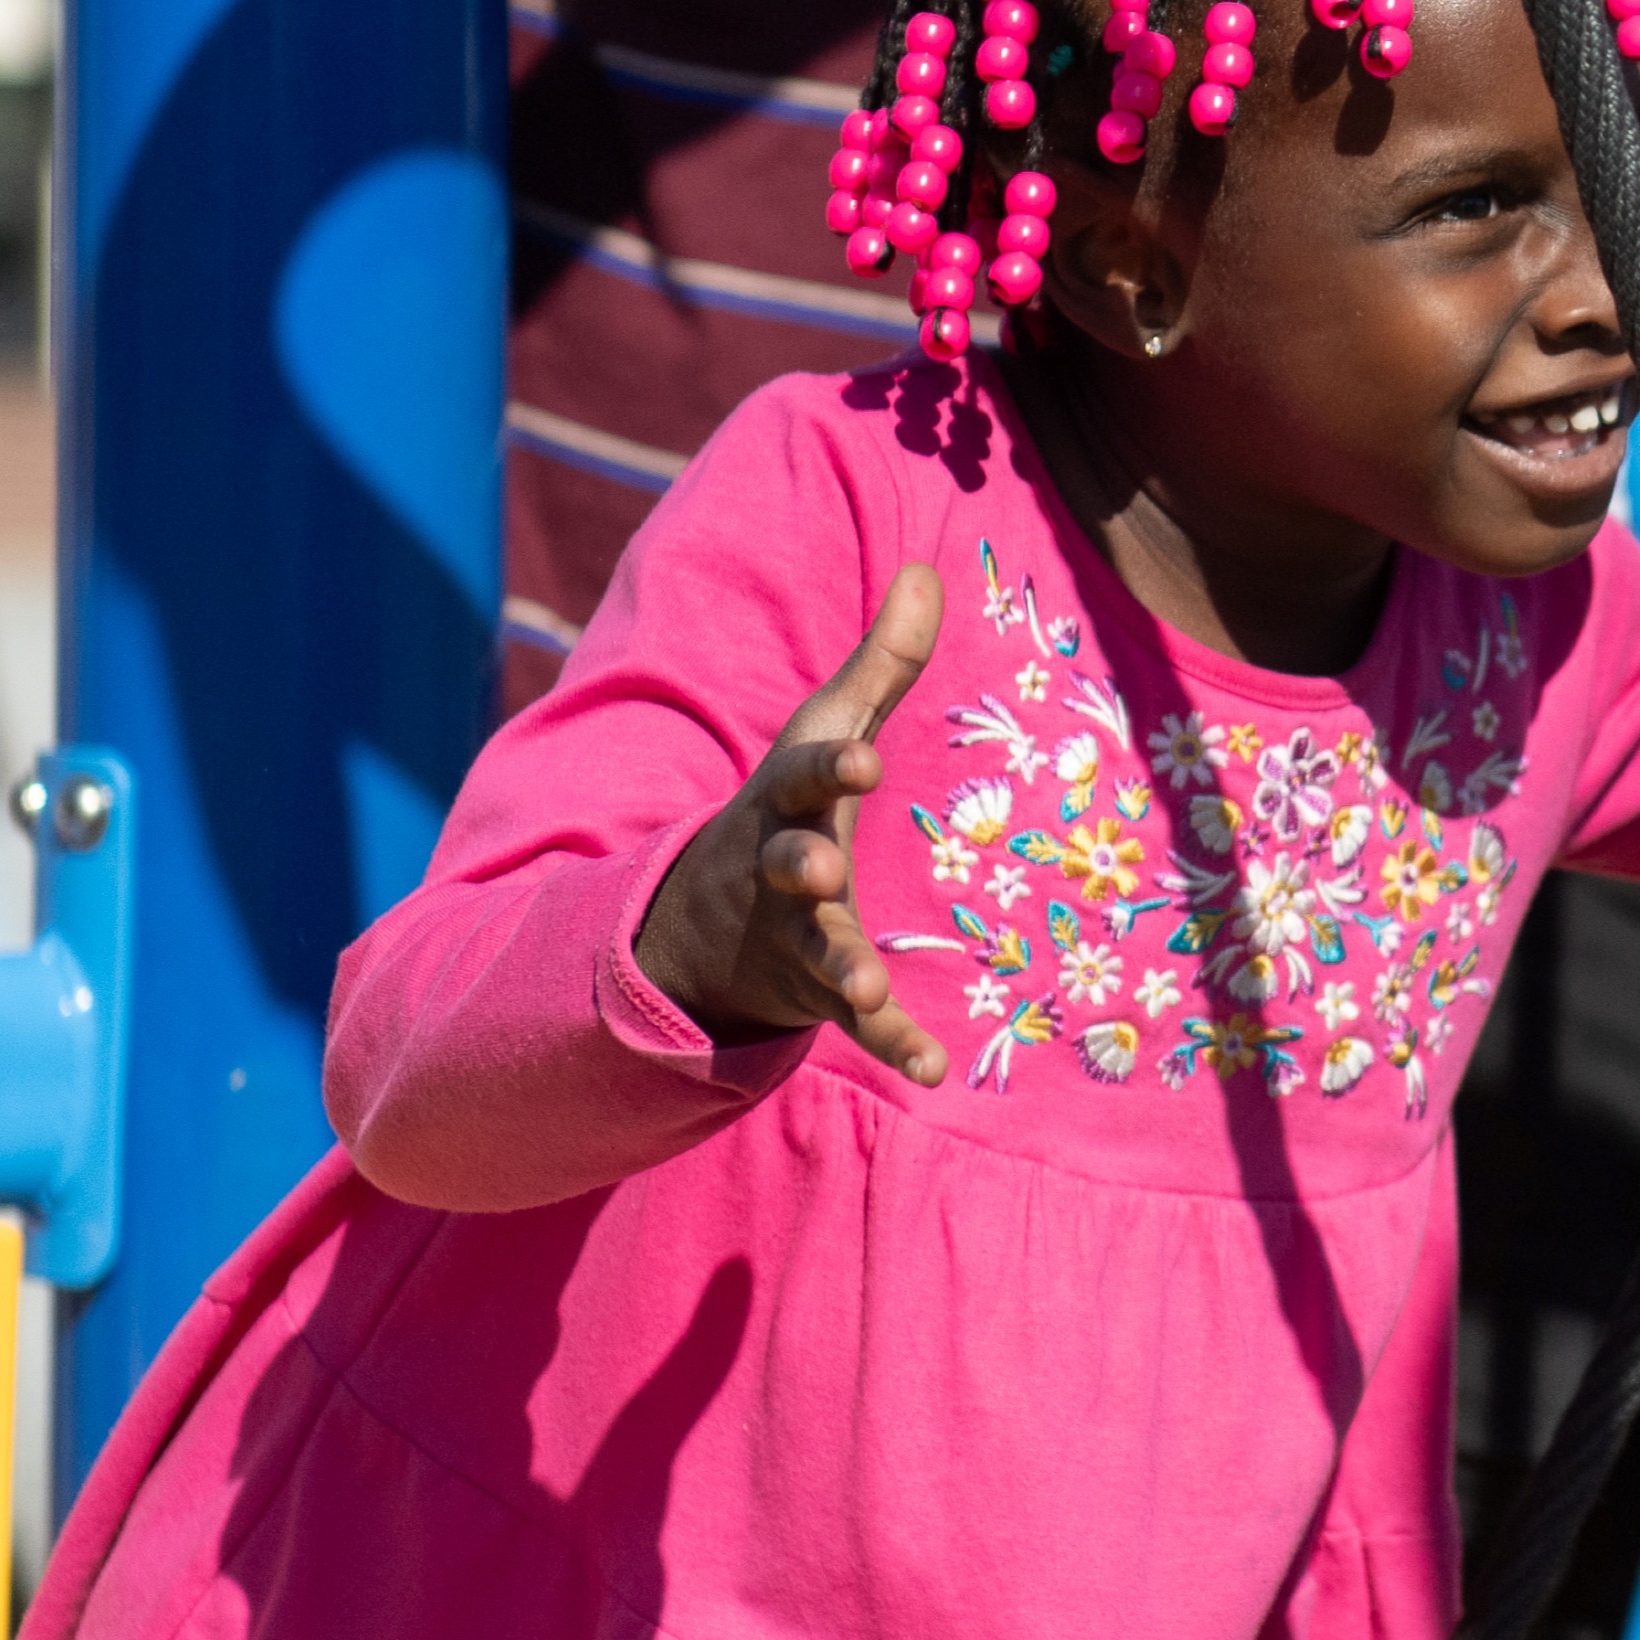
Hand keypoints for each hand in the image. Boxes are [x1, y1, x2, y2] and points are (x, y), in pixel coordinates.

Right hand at [630, 564, 950, 1084]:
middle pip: (787, 865)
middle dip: (800, 868)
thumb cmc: (788, 810)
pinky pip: (857, 1027)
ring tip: (861, 987)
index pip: (802, 775)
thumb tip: (928, 571)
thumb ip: (881, 663)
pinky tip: (936, 1068)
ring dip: (840, 967)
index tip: (862, 757)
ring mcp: (794, 936)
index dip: (830, 766)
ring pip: (815, 951)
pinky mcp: (816, 993)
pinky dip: (895, 1044)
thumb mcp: (827, 734)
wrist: (702, 925)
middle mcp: (779, 870)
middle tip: (819, 870)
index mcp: (785, 803)